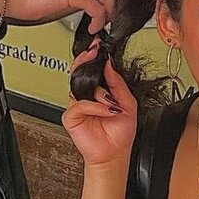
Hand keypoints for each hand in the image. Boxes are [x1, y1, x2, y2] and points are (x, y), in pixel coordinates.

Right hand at [62, 45, 136, 167]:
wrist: (115, 153)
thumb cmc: (120, 132)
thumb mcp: (127, 102)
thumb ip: (118, 82)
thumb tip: (109, 64)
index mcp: (97, 91)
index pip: (90, 69)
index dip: (92, 56)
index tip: (98, 46)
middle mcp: (85, 96)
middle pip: (78, 71)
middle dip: (86, 60)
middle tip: (93, 53)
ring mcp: (77, 105)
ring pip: (79, 86)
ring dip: (99, 92)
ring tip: (111, 103)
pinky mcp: (71, 117)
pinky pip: (79, 104)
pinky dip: (94, 106)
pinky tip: (106, 112)